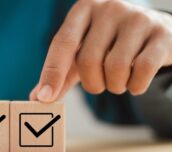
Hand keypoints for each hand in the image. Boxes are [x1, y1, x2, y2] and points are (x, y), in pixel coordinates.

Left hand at [30, 0, 171, 101]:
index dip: (52, 72)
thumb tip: (36, 98)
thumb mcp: (82, 53)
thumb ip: (60, 73)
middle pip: (88, 60)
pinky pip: (142, 71)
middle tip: (99, 84)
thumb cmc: (109, 45)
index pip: (62, 43)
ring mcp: (137, 18)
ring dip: (114, 86)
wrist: (153, 34)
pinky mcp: (161, 33)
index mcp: (83, 10)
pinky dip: (136, 86)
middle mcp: (109, 8)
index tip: (45, 99)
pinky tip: (136, 81)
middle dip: (93, 84)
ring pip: (116, 67)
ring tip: (118, 80)